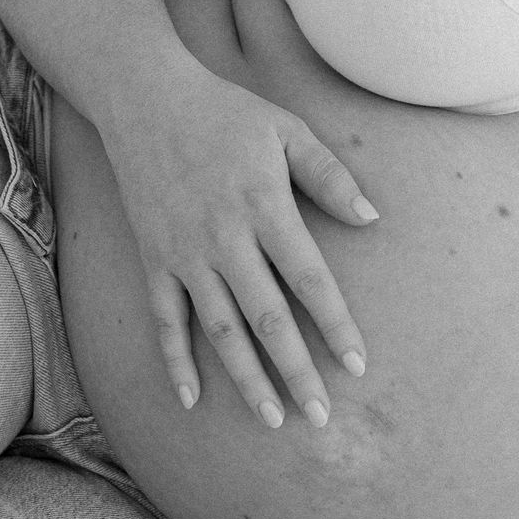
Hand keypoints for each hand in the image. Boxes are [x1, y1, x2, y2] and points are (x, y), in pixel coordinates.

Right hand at [105, 59, 378, 432]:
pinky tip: (192, 400)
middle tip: (321, 417)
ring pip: (218, 330)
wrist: (145, 99)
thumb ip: (329, 176)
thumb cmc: (226, 113)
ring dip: (246, 377)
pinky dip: (175, 361)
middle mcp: (224, 237)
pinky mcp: (153, 258)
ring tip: (272, 419)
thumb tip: (372, 218)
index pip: (308, 278)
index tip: (357, 363)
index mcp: (264, 206)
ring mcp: (184, 252)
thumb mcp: (286, 130)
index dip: (334, 324)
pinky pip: (165, 320)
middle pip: (266, 318)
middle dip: (296, 371)